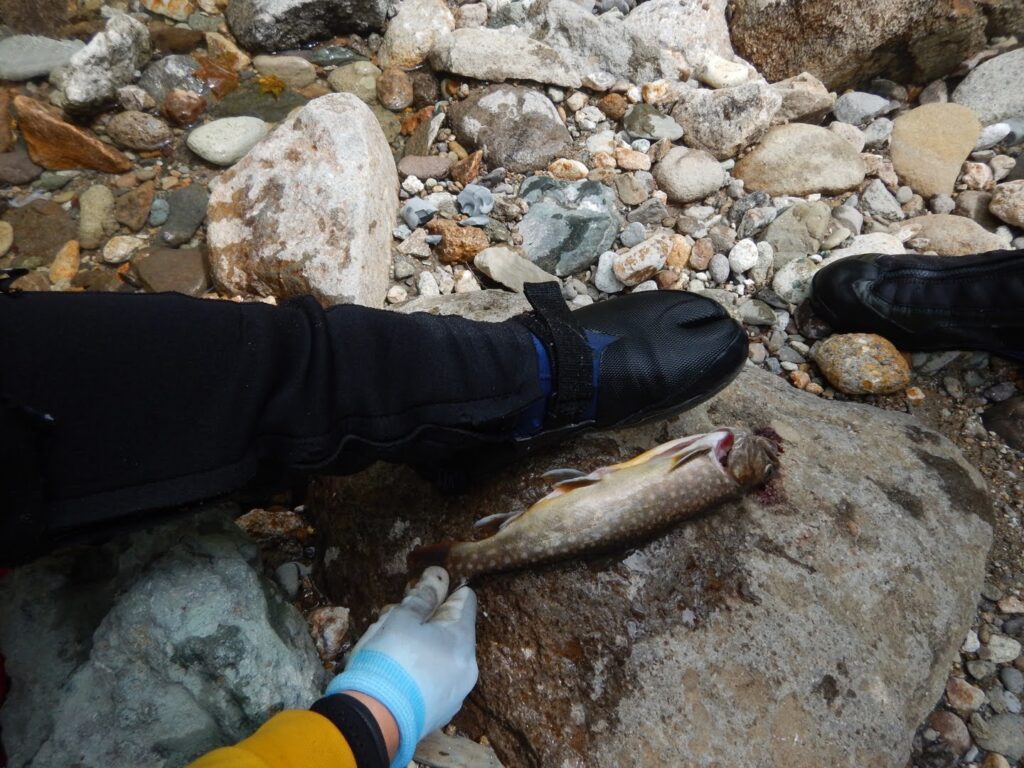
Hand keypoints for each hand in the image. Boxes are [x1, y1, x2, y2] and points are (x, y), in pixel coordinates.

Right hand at [326, 567, 477, 767]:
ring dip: (420, 645)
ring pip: (441, 656)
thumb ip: (423, 595)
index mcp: (462, 641)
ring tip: (388, 645)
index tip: (424, 588)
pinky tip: (395, 672)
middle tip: (396, 618)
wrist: (373, 721)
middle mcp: (467, 667)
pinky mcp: (440, 713)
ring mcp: (456, 693)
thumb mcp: (402, 619)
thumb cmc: (389, 660)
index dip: (446, 591)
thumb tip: (439, 575)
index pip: (466, 602)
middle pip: (452, 631)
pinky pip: (435, 680)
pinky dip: (420, 671)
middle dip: (426, 620)